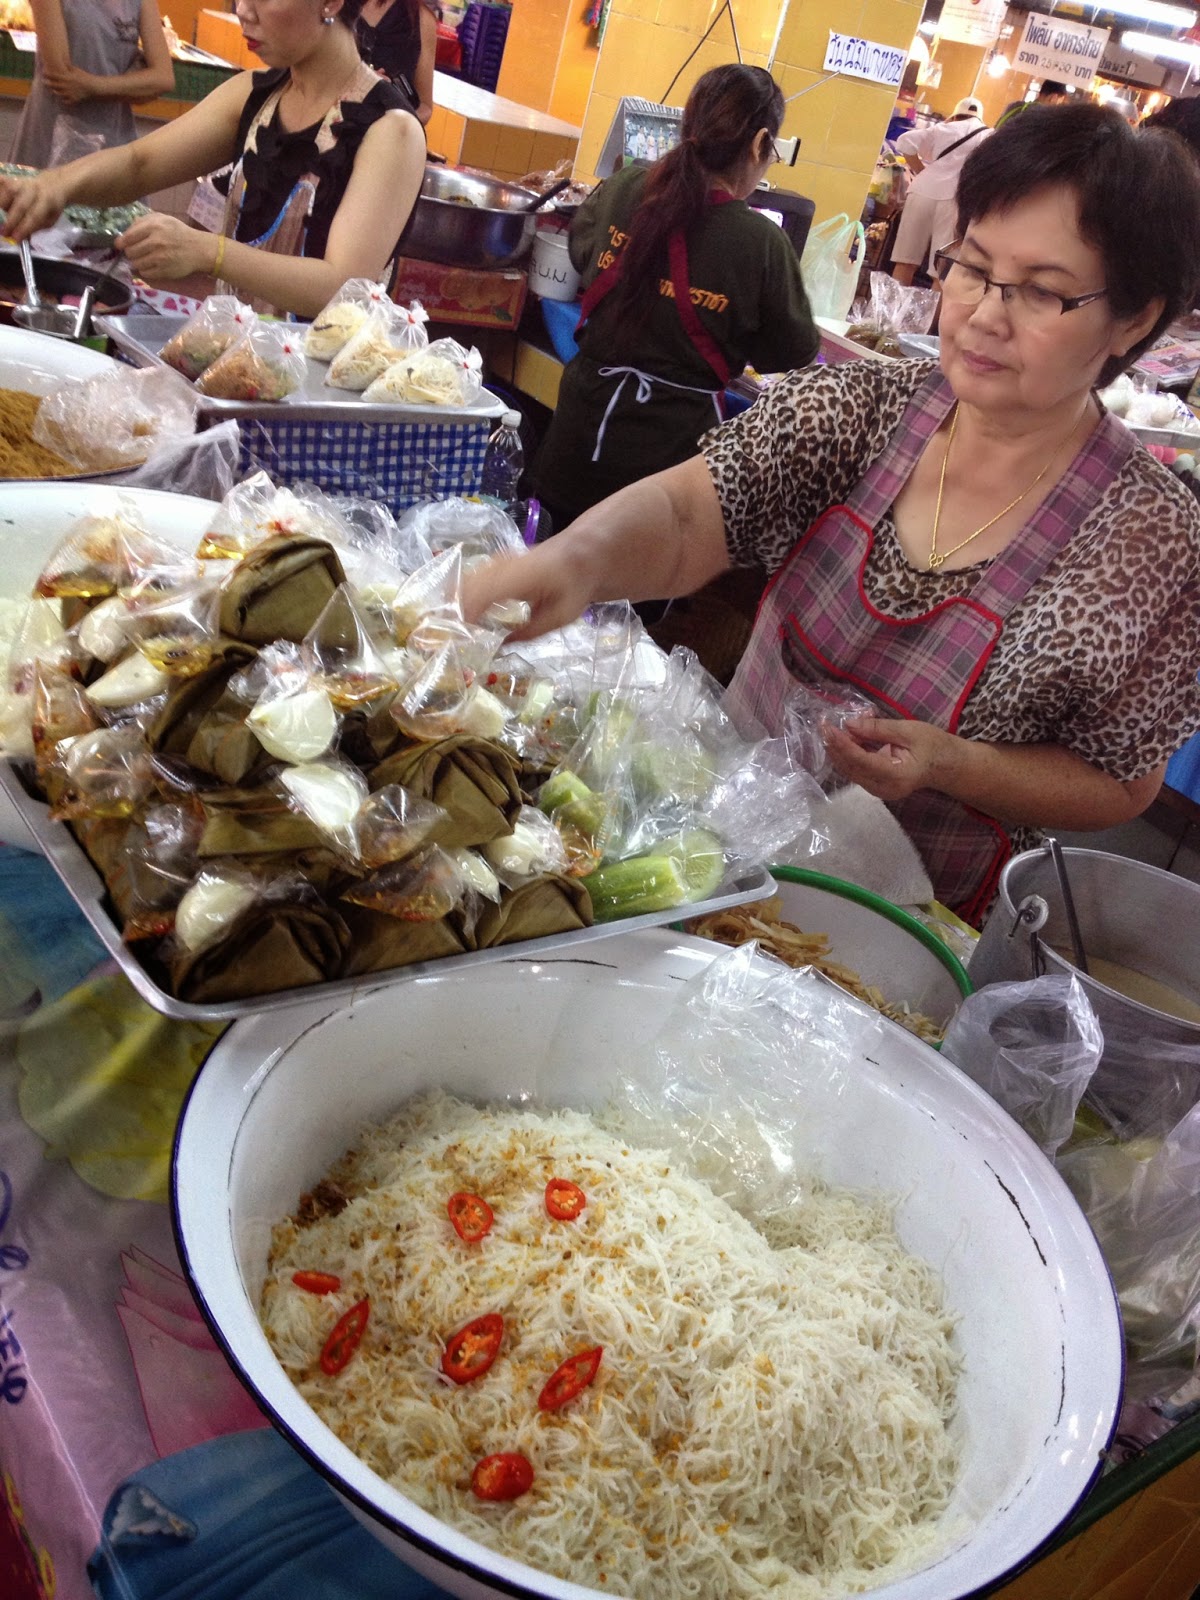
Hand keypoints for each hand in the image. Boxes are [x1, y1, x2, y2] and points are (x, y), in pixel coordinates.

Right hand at [0, 172, 67, 239]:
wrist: (52, 185)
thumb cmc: (50, 207)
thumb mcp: (50, 220)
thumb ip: (35, 227)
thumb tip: (18, 237)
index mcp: (46, 200)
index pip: (34, 216)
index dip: (24, 228)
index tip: (15, 239)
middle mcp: (33, 189)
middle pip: (20, 205)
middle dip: (11, 221)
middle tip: (4, 233)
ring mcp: (22, 182)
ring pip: (9, 192)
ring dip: (2, 206)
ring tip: (1, 220)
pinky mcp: (13, 179)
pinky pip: (2, 182)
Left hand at [41, 64, 98, 103]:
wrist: (93, 87)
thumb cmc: (85, 76)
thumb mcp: (76, 70)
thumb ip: (68, 66)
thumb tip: (62, 60)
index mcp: (67, 78)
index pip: (54, 76)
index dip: (47, 74)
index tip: (43, 72)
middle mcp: (67, 86)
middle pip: (54, 85)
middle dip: (48, 83)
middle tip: (44, 82)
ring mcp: (70, 94)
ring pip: (58, 94)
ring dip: (54, 91)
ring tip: (52, 90)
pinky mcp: (74, 100)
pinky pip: (65, 101)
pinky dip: (63, 100)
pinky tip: (62, 98)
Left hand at [116, 213, 212, 283]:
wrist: (198, 249)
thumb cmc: (178, 232)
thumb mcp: (163, 219)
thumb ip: (143, 221)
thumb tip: (126, 231)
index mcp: (153, 226)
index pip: (128, 237)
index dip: (121, 242)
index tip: (120, 245)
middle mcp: (155, 242)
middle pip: (130, 252)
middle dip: (130, 253)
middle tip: (136, 252)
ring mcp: (160, 258)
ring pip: (136, 264)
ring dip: (137, 263)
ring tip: (144, 259)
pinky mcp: (164, 271)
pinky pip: (145, 273)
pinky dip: (145, 270)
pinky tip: (151, 266)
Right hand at [460, 547, 591, 639]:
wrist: (580, 554)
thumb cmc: (574, 586)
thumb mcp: (560, 617)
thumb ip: (529, 632)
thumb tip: (500, 647)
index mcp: (518, 577)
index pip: (479, 595)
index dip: (464, 618)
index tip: (458, 640)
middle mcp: (501, 565)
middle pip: (464, 588)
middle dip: (453, 615)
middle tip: (448, 641)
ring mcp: (496, 562)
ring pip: (462, 583)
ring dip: (454, 606)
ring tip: (451, 632)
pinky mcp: (494, 564)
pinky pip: (469, 580)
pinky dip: (461, 598)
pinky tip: (461, 616)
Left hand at [822, 715, 958, 803]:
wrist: (946, 766)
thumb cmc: (933, 746)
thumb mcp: (908, 731)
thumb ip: (878, 729)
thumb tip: (849, 724)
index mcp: (896, 775)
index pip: (861, 761)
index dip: (842, 744)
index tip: (828, 728)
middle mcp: (884, 789)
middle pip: (851, 768)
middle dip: (836, 746)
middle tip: (825, 724)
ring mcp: (879, 792)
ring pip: (850, 771)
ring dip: (840, 750)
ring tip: (834, 728)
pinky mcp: (876, 788)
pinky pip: (856, 771)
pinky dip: (849, 754)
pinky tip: (848, 737)